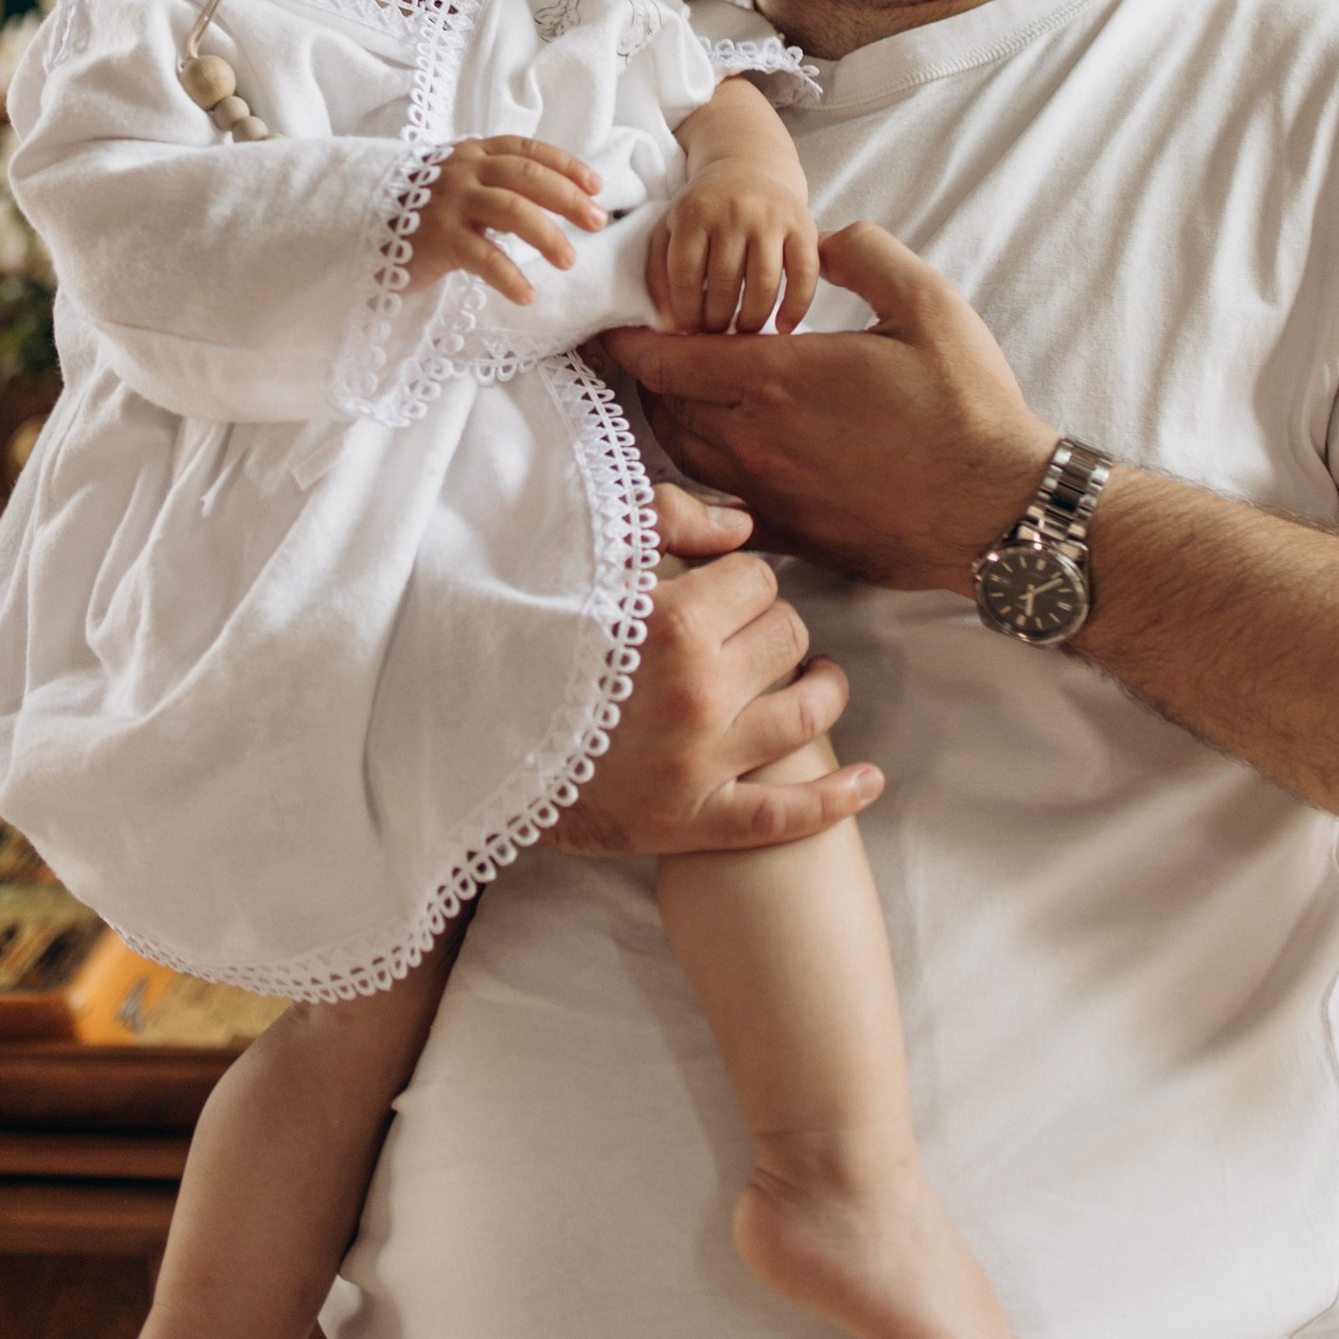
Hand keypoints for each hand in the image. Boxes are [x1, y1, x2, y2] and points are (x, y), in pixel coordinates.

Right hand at [408, 136, 603, 307]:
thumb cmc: (423, 211)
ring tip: (569, 261)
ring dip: (548, 236)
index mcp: (473, 155)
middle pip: (528, 176)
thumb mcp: (461, 184)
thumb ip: (498, 182)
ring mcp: (449, 203)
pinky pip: (482, 257)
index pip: (528, 150)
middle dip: (569, 198)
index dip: (566, 164)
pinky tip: (526, 296)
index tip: (597, 185)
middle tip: (598, 221)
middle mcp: (463, 172)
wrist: (361, 228)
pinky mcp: (436, 239)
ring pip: (512, 211)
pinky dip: (509, 277)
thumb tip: (559, 195)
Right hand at [547, 482, 880, 855]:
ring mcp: (701, 762)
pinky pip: (786, 816)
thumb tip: (743, 527)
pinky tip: (869, 780)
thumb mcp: (582, 556)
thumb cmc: (528, 638)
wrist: (469, 737)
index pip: (759, 579)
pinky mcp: (692, 821)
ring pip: (810, 712)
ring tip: (817, 681)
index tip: (720, 592)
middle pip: (791, 638)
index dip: (743, 580)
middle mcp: (699, 691)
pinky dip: (837, 800)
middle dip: (777, 628)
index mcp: (674, 621)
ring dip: (823, 689)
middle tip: (750, 636)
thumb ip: (667, 517)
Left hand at [601, 224, 1052, 595]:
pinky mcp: (789, 535)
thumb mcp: (927, 302)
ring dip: (672, 421)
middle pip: (664, 405)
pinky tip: (723, 459)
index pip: (666, 357)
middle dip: (649, 375)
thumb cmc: (968, 406)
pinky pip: (717, 508)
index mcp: (776, 378)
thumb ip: (863, 252)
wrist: (999, 509)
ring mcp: (768, 495)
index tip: (618, 324)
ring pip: (682, 456)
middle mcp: (755, 440)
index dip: (633, 338)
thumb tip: (821, 240)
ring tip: (681, 395)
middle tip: (650, 352)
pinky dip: (702, 480)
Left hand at [648, 163, 821, 336]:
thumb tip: (668, 326)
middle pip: (724, 284)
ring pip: (763, 284)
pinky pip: (804, 274)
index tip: (690, 329)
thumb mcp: (670, 228)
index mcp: (694, 213)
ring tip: (743, 331)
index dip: (686, 311)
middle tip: (717, 334)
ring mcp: (770, 217)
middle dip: (718, 321)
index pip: (685, 275)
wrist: (749, 165)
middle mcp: (733, 212)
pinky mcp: (803, 224)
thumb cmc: (704, 208)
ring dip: (752, 319)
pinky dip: (796, 306)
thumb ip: (659, 274)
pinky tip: (783, 326)